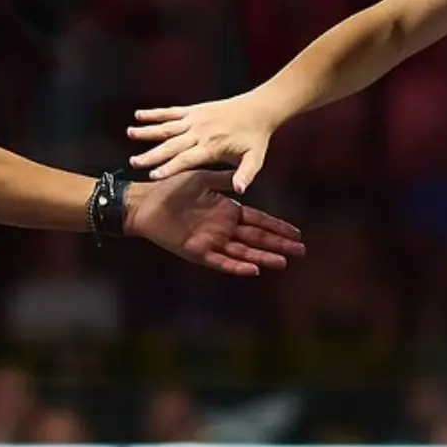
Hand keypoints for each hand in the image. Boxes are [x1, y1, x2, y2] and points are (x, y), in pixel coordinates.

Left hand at [124, 170, 304, 275]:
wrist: (146, 202)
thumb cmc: (172, 187)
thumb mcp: (203, 178)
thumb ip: (225, 180)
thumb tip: (246, 178)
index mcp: (227, 210)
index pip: (258, 220)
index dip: (277, 227)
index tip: (296, 233)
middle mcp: (223, 228)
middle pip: (256, 238)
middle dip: (278, 245)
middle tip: (300, 252)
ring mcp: (212, 241)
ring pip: (243, 252)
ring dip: (263, 257)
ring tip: (283, 262)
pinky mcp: (197, 252)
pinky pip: (221, 261)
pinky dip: (237, 265)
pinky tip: (253, 269)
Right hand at [128, 93, 283, 192]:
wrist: (260, 108)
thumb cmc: (257, 137)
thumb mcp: (255, 159)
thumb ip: (245, 175)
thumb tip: (239, 190)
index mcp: (212, 147)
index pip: (187, 159)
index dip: (170, 167)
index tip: (153, 176)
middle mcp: (200, 132)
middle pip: (171, 145)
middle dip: (152, 154)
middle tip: (134, 162)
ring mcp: (195, 120)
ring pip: (167, 127)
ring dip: (148, 131)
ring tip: (129, 134)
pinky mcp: (194, 110)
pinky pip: (171, 112)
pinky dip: (155, 114)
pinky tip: (139, 115)